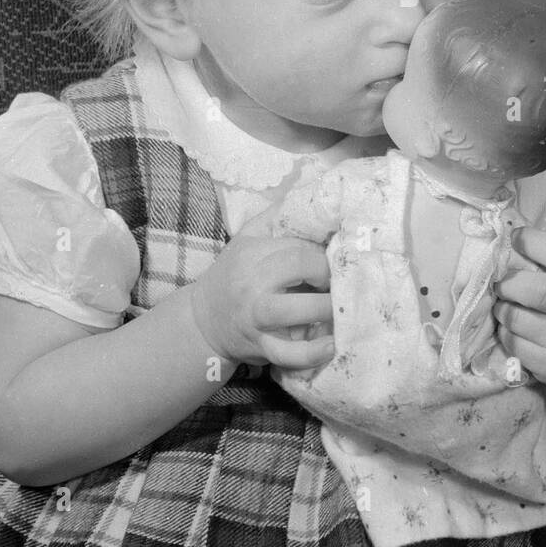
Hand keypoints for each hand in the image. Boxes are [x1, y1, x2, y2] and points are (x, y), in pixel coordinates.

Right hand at [189, 210, 334, 369]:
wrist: (202, 320)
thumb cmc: (233, 274)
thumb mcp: (246, 238)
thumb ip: (275, 216)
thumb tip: (311, 192)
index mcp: (252, 255)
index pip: (297, 245)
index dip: (323, 253)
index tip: (333, 261)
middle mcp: (253, 285)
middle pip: (300, 268)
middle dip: (329, 274)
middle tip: (340, 282)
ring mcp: (257, 319)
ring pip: (297, 312)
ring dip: (328, 310)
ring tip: (342, 309)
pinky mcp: (262, 349)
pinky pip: (290, 354)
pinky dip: (314, 353)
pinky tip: (332, 344)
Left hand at [493, 226, 545, 435]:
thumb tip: (522, 246)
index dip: (534, 242)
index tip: (516, 237)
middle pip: (535, 290)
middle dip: (508, 281)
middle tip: (502, 280)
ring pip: (517, 318)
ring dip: (502, 307)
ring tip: (504, 303)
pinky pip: (514, 344)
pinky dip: (506, 332)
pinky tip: (514, 328)